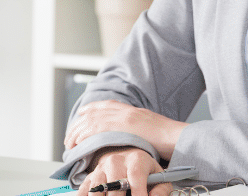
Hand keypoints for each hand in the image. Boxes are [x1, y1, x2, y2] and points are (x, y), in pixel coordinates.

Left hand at [65, 100, 186, 159]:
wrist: (177, 137)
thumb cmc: (169, 139)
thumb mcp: (152, 129)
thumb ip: (138, 129)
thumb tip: (131, 136)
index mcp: (133, 110)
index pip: (107, 104)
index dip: (92, 109)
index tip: (82, 114)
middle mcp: (126, 111)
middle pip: (95, 112)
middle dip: (80, 123)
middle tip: (70, 134)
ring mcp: (124, 117)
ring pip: (92, 120)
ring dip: (78, 131)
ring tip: (69, 142)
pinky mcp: (122, 126)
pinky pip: (96, 129)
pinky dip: (84, 135)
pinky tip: (77, 142)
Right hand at [76, 147, 174, 195]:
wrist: (128, 157)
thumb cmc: (146, 172)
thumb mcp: (160, 178)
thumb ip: (162, 190)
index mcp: (136, 159)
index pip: (135, 177)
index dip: (138, 193)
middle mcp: (116, 161)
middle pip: (114, 185)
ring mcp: (101, 168)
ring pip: (96, 188)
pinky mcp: (91, 176)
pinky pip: (84, 189)